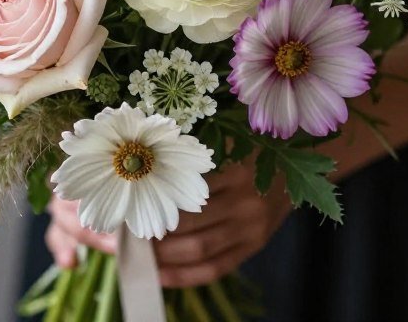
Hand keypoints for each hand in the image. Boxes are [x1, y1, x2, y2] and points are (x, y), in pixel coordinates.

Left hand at [44, 156, 290, 284]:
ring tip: (127, 254)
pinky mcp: (254, 245)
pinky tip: (158, 275)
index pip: (174, 188)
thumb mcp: (220, 133)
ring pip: (196, 249)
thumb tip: (127, 153)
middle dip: (143, 232)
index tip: (110, 202)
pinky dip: (184, 275)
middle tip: (109, 232)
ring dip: (159, 257)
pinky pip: (215, 268)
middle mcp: (242, 197)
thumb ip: (184, 146)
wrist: (299, 157)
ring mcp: (250, 225)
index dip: (139, 197)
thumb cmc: (247, 139)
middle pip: (183, 224)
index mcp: (229, 165)